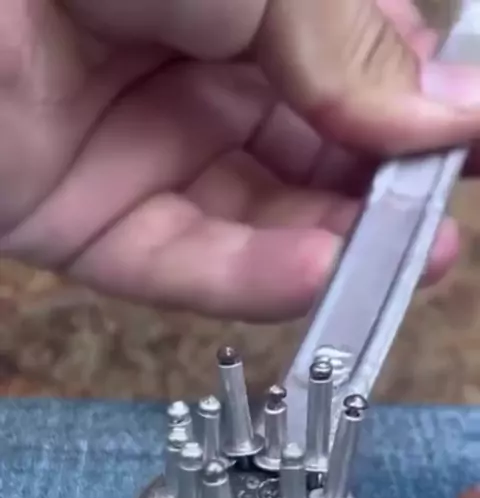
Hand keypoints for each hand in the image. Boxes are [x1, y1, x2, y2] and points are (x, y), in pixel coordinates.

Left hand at [1, 0, 479, 321]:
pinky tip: (317, 270)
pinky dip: (251, 274)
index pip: (348, 67)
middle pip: (307, 153)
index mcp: (242, 1)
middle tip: (442, 222)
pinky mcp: (90, 223)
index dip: (413, 107)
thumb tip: (448, 112)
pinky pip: (183, 261)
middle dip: (381, 189)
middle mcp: (194, 74)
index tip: (471, 141)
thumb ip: (348, 48)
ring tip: (408, 261)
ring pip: (255, 217)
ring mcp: (142, 153)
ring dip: (333, 243)